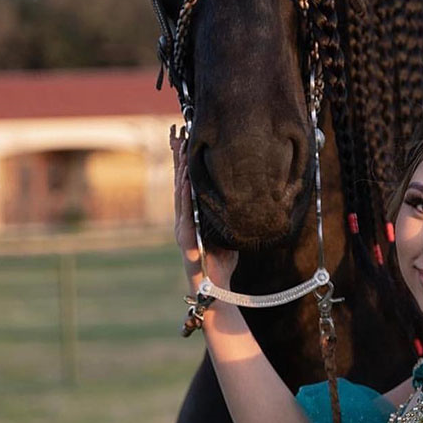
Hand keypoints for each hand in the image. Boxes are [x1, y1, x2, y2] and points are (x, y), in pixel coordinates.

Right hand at [170, 125, 237, 291]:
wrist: (215, 290)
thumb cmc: (222, 263)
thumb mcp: (228, 232)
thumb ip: (229, 215)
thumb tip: (246, 196)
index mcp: (192, 217)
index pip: (187, 183)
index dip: (184, 160)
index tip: (184, 137)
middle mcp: (184, 220)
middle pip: (179, 182)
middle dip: (177, 157)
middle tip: (176, 131)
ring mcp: (183, 230)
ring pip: (180, 194)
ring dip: (180, 169)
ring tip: (180, 147)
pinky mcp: (187, 241)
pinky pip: (186, 214)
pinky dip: (186, 196)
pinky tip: (187, 180)